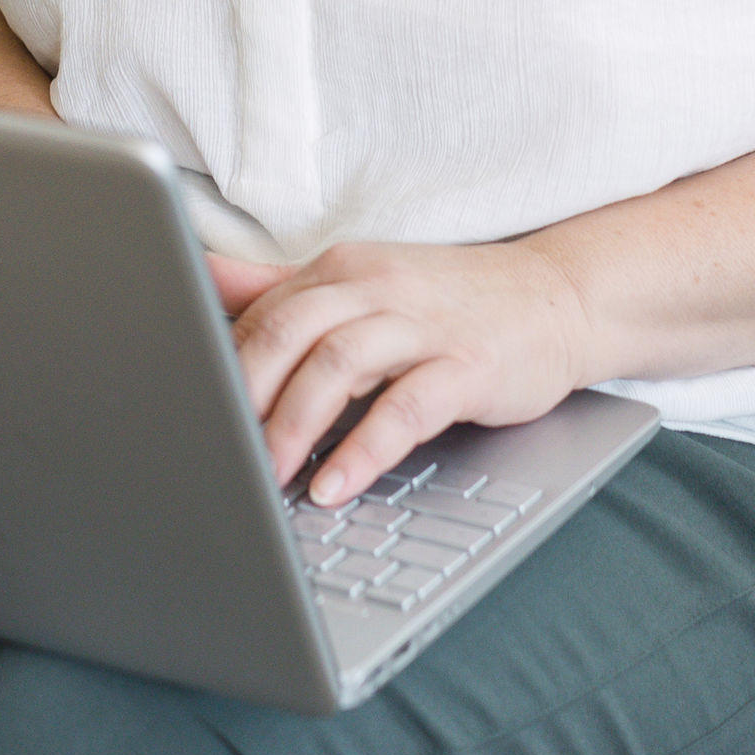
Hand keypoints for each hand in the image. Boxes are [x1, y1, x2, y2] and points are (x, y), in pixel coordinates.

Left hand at [206, 240, 595, 507]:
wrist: (561, 297)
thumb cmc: (450, 304)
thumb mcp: (364, 286)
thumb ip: (283, 288)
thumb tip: (199, 277)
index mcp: (344, 270)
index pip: (265, 314)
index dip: (222, 366)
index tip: (193, 414)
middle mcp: (379, 287)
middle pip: (289, 331)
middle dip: (244, 394)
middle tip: (216, 450)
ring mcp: (425, 325)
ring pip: (339, 364)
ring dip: (295, 424)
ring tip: (266, 476)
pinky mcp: (469, 367)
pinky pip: (406, 408)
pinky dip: (364, 450)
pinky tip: (337, 485)